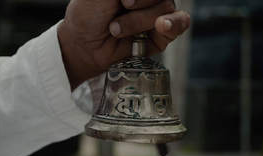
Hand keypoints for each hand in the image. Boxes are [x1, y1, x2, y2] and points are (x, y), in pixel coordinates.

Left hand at [58, 0, 190, 89]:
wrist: (82, 44)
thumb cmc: (88, 13)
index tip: (124, 0)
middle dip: (141, 2)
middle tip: (123, 5)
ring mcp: (157, 15)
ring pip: (167, 9)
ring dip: (140, 19)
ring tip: (116, 29)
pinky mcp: (161, 37)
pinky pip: (180, 25)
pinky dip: (174, 23)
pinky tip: (162, 25)